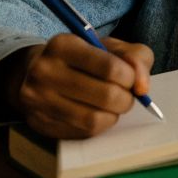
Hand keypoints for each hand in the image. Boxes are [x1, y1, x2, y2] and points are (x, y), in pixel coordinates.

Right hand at [1, 34, 154, 138]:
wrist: (35, 73)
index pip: (110, 67)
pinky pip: (82, 133)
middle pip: (106, 95)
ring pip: (94, 119)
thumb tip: (143, 87)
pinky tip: (97, 114)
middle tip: (126, 96)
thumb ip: (135, 57)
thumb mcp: (108, 46)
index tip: (131, 79)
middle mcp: (45, 71)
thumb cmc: (82, 58)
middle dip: (126, 99)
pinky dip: (99, 126)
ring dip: (114, 115)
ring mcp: (39, 100)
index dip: (130, 77)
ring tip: (113, 106)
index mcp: (63, 45)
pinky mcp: (40, 123)